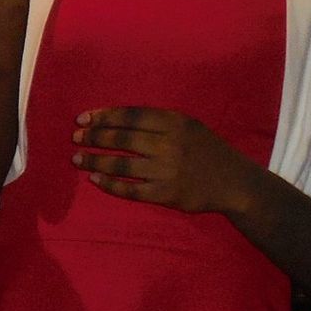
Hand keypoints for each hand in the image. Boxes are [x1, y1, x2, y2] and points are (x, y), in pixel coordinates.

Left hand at [70, 106, 262, 215]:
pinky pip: (130, 189)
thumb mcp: (189, 126)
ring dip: (95, 161)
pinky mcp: (165, 194)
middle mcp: (169, 144)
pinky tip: (95, 180)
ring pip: (121, 164)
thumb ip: (158, 122)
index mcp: (175, 122)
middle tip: (76, 138)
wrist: (234, 183)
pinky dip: (109, 184)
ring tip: (77, 159)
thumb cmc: (207, 151)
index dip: (104, 117)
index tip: (83, 119)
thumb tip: (116, 120)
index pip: (131, 116)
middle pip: (122, 138)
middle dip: (94, 137)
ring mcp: (167, 170)